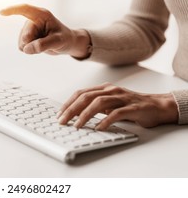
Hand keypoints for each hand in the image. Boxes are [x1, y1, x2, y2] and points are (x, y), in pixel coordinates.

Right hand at [0, 4, 90, 57]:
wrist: (66, 43)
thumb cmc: (64, 38)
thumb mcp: (58, 41)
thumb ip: (43, 44)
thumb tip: (27, 49)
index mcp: (41, 14)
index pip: (25, 9)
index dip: (13, 10)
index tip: (1, 12)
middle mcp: (33, 20)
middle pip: (26, 35)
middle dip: (34, 43)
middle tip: (47, 44)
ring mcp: (28, 29)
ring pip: (22, 43)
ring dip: (32, 47)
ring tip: (44, 44)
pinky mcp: (25, 38)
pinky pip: (22, 47)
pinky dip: (30, 50)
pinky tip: (38, 46)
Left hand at [57, 83, 178, 129]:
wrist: (157, 106)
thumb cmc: (130, 106)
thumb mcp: (109, 104)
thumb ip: (95, 106)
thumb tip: (75, 115)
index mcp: (104, 88)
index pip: (81, 93)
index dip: (68, 103)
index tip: (59, 114)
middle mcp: (111, 90)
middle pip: (86, 97)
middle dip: (72, 109)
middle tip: (62, 121)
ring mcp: (122, 98)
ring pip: (99, 103)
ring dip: (85, 115)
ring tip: (77, 125)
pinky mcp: (133, 107)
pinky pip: (117, 113)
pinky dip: (106, 120)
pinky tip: (98, 127)